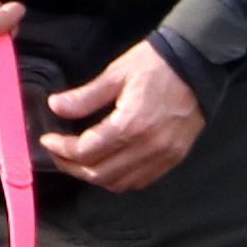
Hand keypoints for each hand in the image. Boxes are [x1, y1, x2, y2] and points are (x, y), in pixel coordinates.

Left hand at [37, 42, 205, 193]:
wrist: (198, 64)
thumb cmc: (156, 64)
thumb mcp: (116, 74)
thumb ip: (85, 96)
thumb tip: (55, 107)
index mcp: (131, 125)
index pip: (86, 151)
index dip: (62, 149)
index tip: (48, 140)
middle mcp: (148, 147)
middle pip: (100, 173)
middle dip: (72, 166)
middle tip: (57, 153)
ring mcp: (163, 156)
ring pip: (119, 183)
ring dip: (94, 175)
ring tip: (78, 160)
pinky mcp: (174, 158)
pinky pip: (141, 181)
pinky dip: (119, 179)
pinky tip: (108, 164)